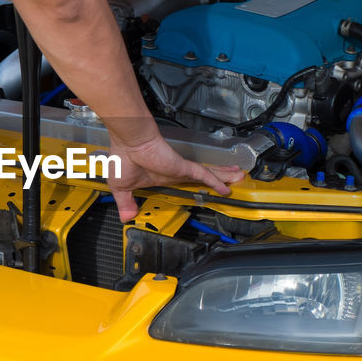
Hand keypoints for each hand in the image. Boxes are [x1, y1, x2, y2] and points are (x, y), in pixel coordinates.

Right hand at [107, 136, 244, 221]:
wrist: (128, 142)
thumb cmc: (124, 157)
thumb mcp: (122, 187)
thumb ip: (126, 203)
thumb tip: (126, 217)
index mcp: (162, 177)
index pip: (184, 182)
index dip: (196, 184)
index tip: (207, 189)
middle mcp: (174, 173)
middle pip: (202, 177)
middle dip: (219, 178)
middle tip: (234, 180)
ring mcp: (180, 170)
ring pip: (207, 175)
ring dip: (224, 177)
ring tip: (239, 177)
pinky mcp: (183, 167)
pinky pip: (203, 176)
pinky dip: (215, 182)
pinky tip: (227, 188)